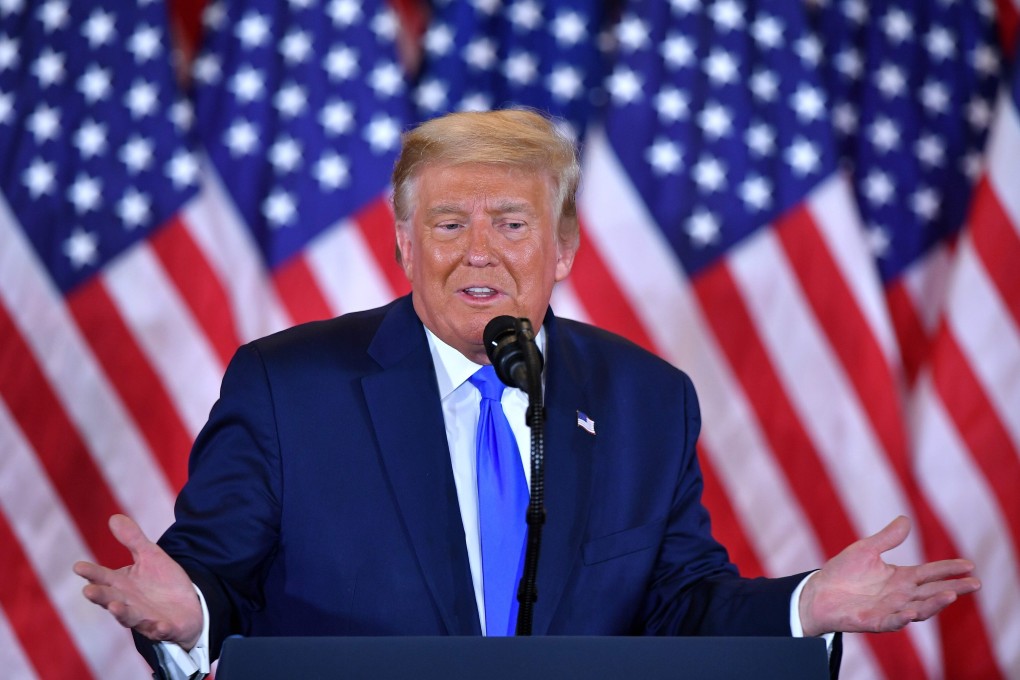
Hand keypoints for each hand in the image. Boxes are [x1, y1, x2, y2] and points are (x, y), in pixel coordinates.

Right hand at [73, 514, 202, 649]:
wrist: (187, 606)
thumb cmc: (161, 582)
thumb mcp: (150, 556)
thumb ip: (133, 540)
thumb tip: (114, 517)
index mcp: (122, 586)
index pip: (103, 578)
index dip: (92, 573)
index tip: (78, 566)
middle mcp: (128, 604)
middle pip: (111, 599)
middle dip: (100, 596)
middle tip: (88, 590)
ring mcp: (145, 618)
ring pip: (130, 617)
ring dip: (122, 613)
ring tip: (114, 606)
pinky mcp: (164, 627)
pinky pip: (161, 629)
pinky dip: (159, 628)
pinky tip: (159, 625)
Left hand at [799, 516, 979, 636]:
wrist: (818, 593)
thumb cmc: (843, 572)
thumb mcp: (866, 550)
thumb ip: (887, 538)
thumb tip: (906, 519)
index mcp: (900, 578)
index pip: (930, 573)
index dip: (949, 569)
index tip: (969, 564)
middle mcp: (900, 595)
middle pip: (932, 591)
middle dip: (954, 587)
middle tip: (975, 583)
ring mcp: (889, 609)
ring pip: (918, 608)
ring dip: (934, 603)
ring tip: (950, 594)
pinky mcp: (874, 621)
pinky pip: (891, 621)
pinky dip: (901, 618)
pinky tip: (911, 612)